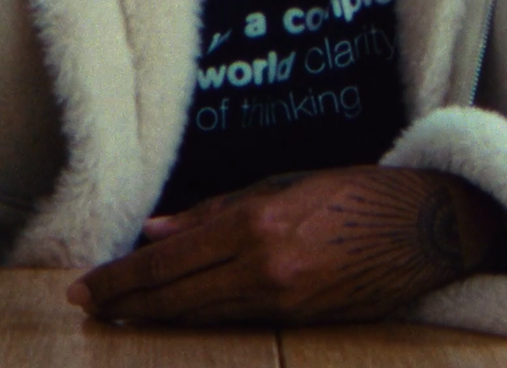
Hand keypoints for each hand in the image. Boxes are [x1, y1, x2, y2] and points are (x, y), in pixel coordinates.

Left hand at [66, 167, 506, 326]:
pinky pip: (232, 323)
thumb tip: (155, 232)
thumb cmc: (352, 193)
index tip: (85, 287)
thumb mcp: (281, 184)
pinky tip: (173, 316)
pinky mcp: (298, 321)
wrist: (422, 228)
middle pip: (175, 296)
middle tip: (85, 307)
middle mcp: (264, 267)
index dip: (121, 278)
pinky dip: (196, 320)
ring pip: (199, 316)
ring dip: (154, 316)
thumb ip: (213, 211)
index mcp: (256, 223)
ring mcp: (282, 301)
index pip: (168, 261)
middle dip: (126, 302)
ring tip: (118, 316)